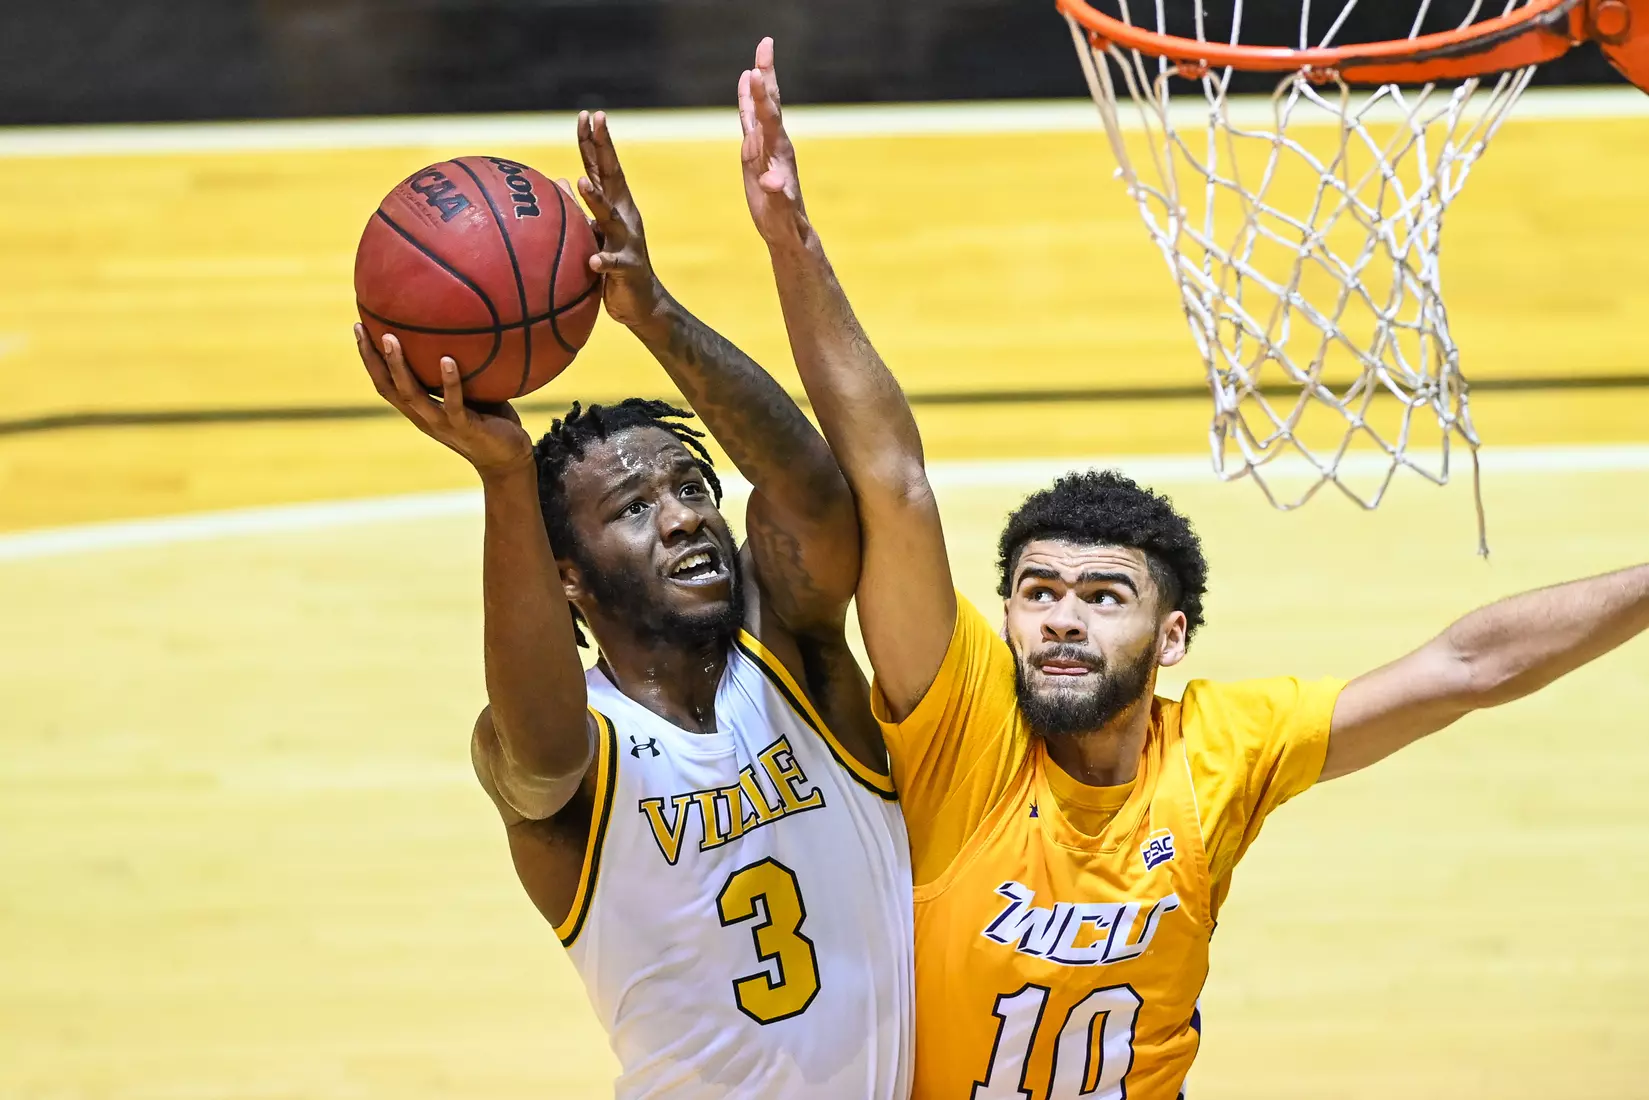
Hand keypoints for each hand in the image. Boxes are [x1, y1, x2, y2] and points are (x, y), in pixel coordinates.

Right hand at [355, 325, 533, 477]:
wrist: (508, 458)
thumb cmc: (490, 419)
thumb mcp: (470, 390)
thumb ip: (459, 367)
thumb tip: (460, 326)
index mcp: (419, 409)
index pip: (385, 383)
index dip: (369, 359)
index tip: (358, 327)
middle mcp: (424, 417)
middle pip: (388, 388)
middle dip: (373, 359)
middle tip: (363, 329)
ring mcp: (443, 424)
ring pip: (412, 395)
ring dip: (399, 367)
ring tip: (391, 339)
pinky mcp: (466, 428)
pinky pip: (454, 404)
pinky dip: (450, 382)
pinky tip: (448, 360)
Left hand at [574, 110, 667, 327]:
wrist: (642, 304)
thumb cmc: (612, 267)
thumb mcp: (592, 234)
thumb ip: (578, 208)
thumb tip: (558, 180)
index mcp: (615, 206)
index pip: (602, 167)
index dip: (595, 141)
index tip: (587, 115)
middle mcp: (624, 216)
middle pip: (612, 176)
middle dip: (603, 147)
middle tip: (596, 121)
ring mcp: (627, 240)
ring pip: (611, 216)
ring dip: (596, 199)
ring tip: (582, 183)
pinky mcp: (628, 268)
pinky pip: (614, 263)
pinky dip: (603, 261)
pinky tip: (593, 261)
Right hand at [738, 37, 807, 247]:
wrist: (787, 227)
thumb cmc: (783, 220)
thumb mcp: (780, 210)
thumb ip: (776, 193)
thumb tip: (773, 182)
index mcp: (778, 152)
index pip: (769, 118)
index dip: (761, 96)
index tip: (755, 73)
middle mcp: (774, 141)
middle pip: (770, 101)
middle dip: (767, 73)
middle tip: (765, 44)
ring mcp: (766, 144)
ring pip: (760, 106)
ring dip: (759, 81)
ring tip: (756, 57)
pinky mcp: (757, 150)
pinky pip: (750, 118)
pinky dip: (747, 99)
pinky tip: (746, 81)